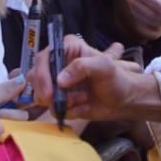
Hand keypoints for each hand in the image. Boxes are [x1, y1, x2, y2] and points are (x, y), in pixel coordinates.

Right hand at [26, 36, 160, 122]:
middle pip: (35, 75)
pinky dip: (64, 111)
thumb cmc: (117, 79)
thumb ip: (81, 66)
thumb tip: (59, 80)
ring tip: (80, 101)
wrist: (125, 102)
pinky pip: (52, 108)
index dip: (42, 72)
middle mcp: (59, 66)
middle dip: (44, 90)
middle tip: (54, 99)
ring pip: (40, 93)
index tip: (49, 90)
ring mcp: (58, 84)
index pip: (44, 56)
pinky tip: (81, 107)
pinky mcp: (61, 101)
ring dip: (58, 101)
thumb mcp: (104, 66)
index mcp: (69, 50)